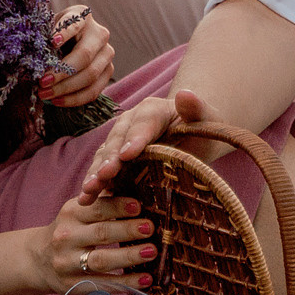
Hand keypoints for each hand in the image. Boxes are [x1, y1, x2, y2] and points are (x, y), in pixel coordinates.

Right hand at [35, 192, 155, 294]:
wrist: (38, 259)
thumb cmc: (70, 230)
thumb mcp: (79, 212)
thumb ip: (103, 202)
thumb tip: (139, 189)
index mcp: (71, 213)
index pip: (97, 208)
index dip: (119, 207)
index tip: (139, 206)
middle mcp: (66, 237)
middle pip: (101, 233)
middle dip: (128, 230)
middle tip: (151, 228)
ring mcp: (68, 263)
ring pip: (101, 260)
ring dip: (129, 256)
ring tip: (151, 252)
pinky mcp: (73, 285)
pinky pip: (103, 284)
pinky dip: (127, 282)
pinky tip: (146, 279)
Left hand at [42, 5, 115, 107]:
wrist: (70, 43)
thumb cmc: (54, 36)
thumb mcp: (48, 30)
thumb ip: (43, 38)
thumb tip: (34, 57)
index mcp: (83, 17)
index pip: (75, 24)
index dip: (64, 33)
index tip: (52, 42)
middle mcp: (100, 34)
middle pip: (85, 56)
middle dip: (62, 72)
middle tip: (42, 82)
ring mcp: (107, 54)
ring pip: (90, 76)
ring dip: (66, 88)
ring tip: (45, 94)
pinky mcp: (108, 72)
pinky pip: (94, 91)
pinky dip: (74, 99)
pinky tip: (56, 101)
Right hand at [76, 87, 222, 203]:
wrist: (194, 139)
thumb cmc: (203, 129)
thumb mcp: (207, 119)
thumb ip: (197, 108)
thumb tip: (186, 94)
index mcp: (152, 110)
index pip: (143, 123)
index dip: (135, 139)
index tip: (127, 155)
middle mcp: (130, 123)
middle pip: (118, 140)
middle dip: (109, 159)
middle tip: (103, 176)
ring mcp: (120, 141)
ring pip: (104, 156)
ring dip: (96, 173)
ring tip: (88, 191)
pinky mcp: (115, 160)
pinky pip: (102, 171)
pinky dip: (95, 185)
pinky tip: (87, 201)